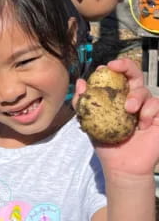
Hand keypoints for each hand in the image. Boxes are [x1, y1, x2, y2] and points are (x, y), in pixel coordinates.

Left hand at [73, 58, 158, 175]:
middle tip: (117, 68)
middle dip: (127, 67)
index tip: (106, 66)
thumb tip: (80, 82)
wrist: (121, 165)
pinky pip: (157, 104)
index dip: (114, 67)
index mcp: (117, 97)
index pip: (118, 76)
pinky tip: (141, 123)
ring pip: (144, 89)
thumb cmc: (105, 143)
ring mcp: (146, 107)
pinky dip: (148, 110)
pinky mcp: (158, 118)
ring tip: (129, 109)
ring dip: (136, 96)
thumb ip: (83, 102)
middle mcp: (132, 98)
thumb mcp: (89, 121)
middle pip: (134, 75)